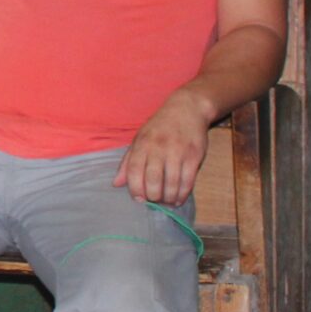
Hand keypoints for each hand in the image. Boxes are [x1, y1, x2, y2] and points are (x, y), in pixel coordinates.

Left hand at [115, 90, 212, 204]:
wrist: (187, 109)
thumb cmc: (160, 127)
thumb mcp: (139, 139)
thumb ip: (128, 162)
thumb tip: (116, 184)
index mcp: (142, 144)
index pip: (133, 171)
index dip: (135, 189)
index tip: (138, 199)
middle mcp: (158, 148)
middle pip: (153, 180)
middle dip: (153, 196)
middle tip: (154, 200)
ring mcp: (178, 152)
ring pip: (171, 183)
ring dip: (168, 198)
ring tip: (166, 202)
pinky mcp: (194, 156)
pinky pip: (188, 181)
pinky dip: (183, 194)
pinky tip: (178, 199)